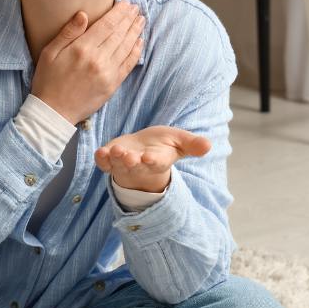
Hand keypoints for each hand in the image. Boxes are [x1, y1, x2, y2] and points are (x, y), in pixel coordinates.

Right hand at [30, 2, 143, 123]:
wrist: (54, 112)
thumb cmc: (48, 81)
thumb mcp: (50, 53)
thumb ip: (68, 33)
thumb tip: (83, 14)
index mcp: (82, 49)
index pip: (106, 25)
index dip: (118, 13)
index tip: (125, 3)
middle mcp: (98, 59)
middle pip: (119, 34)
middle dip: (129, 19)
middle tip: (136, 8)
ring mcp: (108, 73)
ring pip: (126, 47)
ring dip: (135, 31)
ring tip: (140, 20)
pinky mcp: (113, 85)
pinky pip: (128, 64)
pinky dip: (136, 51)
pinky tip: (139, 42)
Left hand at [95, 126, 210, 192]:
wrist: (141, 151)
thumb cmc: (161, 146)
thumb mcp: (179, 142)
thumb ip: (192, 144)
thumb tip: (208, 145)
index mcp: (157, 161)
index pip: (155, 163)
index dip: (152, 161)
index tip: (149, 158)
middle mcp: (138, 165)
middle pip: (134, 166)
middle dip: (131, 162)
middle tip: (129, 157)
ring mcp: (122, 164)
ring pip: (118, 165)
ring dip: (116, 159)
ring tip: (116, 151)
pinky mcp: (110, 160)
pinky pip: (104, 163)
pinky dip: (101, 159)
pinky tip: (100, 152)